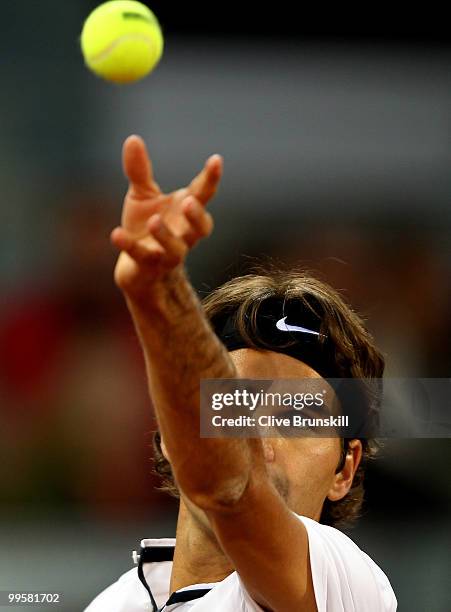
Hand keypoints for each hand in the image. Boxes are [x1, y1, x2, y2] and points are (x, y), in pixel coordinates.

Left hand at [111, 135, 222, 299]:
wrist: (136, 266)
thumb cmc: (146, 225)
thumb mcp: (141, 195)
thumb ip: (139, 171)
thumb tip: (133, 138)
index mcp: (186, 211)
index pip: (204, 194)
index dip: (211, 178)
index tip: (216, 160)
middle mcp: (184, 234)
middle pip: (201, 228)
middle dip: (197, 216)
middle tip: (189, 202)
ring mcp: (168, 253)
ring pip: (176, 249)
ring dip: (166, 236)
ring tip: (154, 221)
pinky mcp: (148, 266)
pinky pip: (141, 257)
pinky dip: (129, 246)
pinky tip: (116, 234)